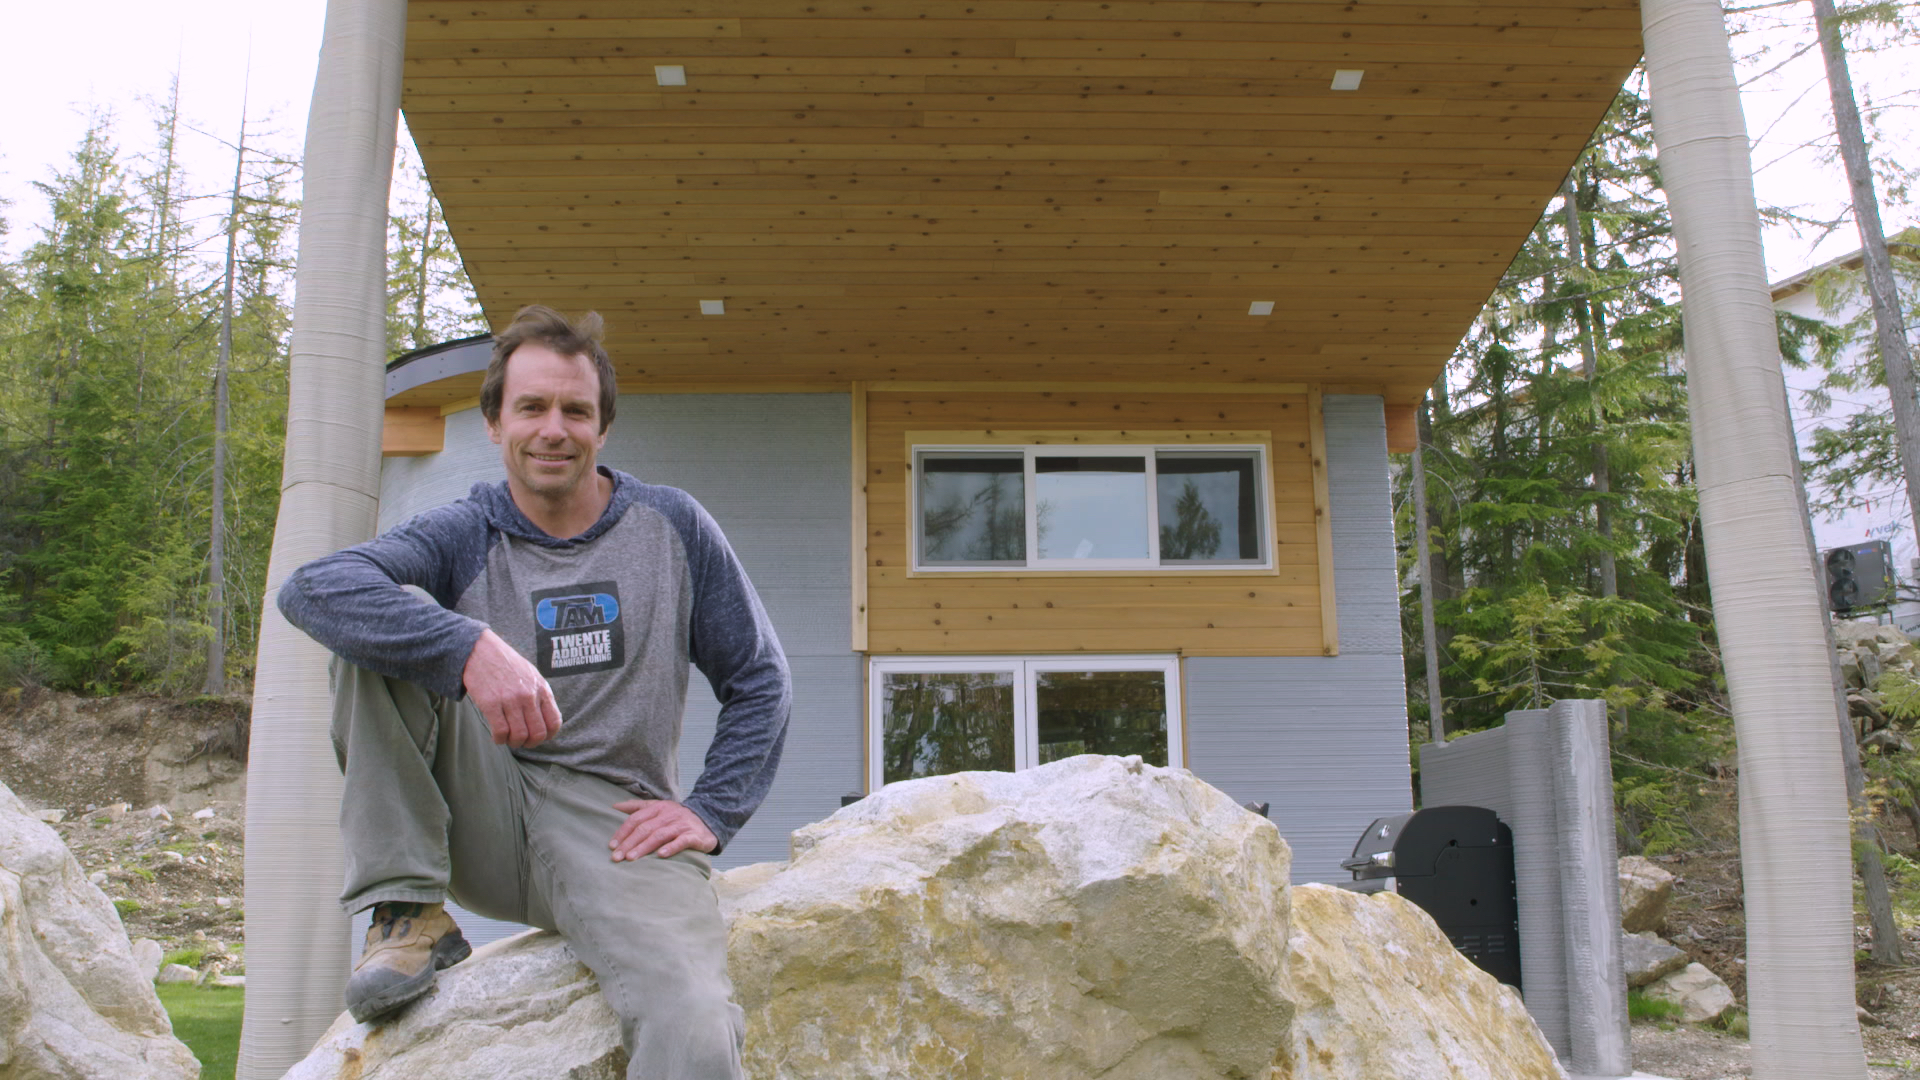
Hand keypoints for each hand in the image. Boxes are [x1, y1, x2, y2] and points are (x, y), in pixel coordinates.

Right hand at [462, 628, 562, 748]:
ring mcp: (510, 699)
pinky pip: (500, 731)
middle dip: (531, 743)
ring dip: (514, 742)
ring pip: (519, 735)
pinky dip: (500, 740)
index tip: (539, 737)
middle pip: (538, 733)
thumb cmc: (506, 664)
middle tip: (522, 742)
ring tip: (509, 738)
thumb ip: (539, 695)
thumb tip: (545, 720)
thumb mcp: (531, 675)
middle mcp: (528, 695)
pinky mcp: (491, 704)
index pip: (554, 721)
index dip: (548, 735)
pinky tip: (497, 736)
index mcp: (541, 688)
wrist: (480, 650)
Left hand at [610, 799, 716, 860]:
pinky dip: (671, 848)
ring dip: (644, 847)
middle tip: (617, 857)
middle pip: (645, 828)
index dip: (623, 832)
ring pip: (659, 835)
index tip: (612, 846)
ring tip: (631, 858)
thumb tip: (615, 805)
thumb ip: (637, 807)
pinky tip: (660, 856)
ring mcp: (681, 825)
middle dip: (629, 843)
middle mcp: (669, 815)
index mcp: (658, 808)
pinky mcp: (693, 836)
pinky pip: (681, 841)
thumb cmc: (677, 818)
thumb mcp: (659, 808)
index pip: (636, 819)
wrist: (708, 821)